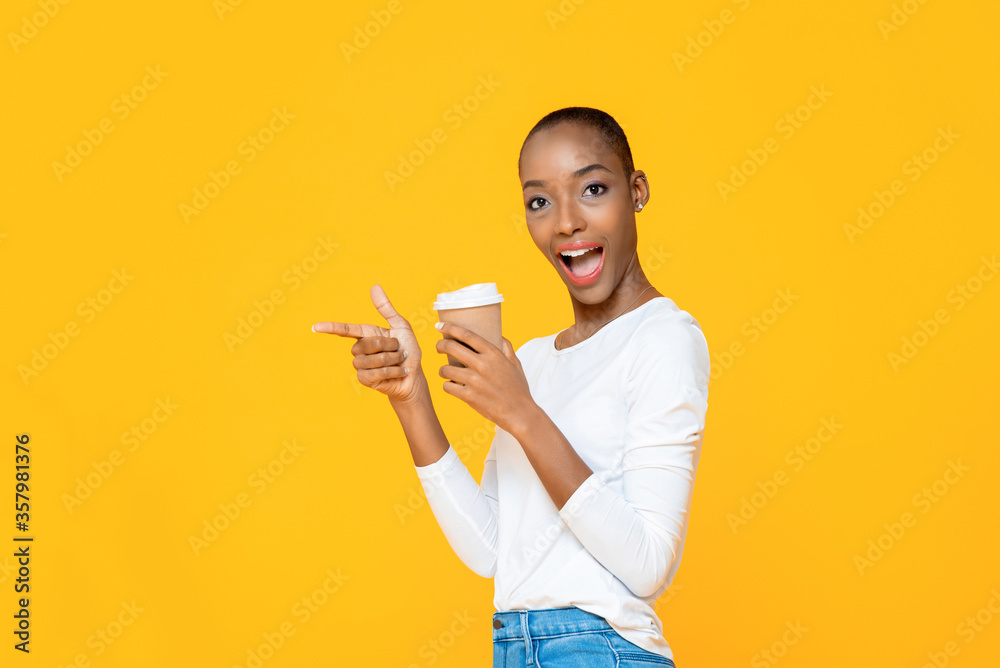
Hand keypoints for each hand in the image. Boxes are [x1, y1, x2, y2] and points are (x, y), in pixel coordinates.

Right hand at [312, 284, 424, 403]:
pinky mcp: (365, 379)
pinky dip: (392, 372)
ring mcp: (361, 365)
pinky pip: (375, 373)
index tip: (315, 327)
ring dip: (392, 360)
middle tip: (400, 350)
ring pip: (372, 360)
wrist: (414, 375)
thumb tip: (374, 286)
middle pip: (367, 344)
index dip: (330, 328)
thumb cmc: (408, 349)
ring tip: (399, 361)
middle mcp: (360, 349)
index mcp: (366, 334)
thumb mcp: (400, 326)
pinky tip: (399, 373)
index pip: (345, 330)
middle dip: (389, 346)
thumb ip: (386, 308)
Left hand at [435, 321, 535, 434]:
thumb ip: (506, 347)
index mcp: (493, 354)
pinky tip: (452, 386)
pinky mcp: (469, 396)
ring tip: (446, 372)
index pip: (467, 335)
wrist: (519, 413)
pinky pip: (447, 387)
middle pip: (451, 347)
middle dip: (440, 345)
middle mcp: (482, 365)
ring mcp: (474, 381)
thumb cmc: (518, 388)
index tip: (439, 325)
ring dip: (442, 370)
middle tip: (438, 347)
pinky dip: (447, 386)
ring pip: (445, 369)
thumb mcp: (515, 364)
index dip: (450, 327)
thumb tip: (499, 335)